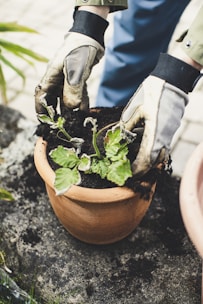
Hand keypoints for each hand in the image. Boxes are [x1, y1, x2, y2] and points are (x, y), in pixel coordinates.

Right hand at [35, 10, 107, 113]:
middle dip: (57, 113)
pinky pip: (78, 95)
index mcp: (51, 77)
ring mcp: (68, 80)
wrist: (91, 36)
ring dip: (71, 111)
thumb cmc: (79, 50)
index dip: (42, 110)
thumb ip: (72, 90)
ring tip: (75, 122)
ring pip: (67, 99)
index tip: (46, 122)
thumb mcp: (75, 71)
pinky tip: (85, 112)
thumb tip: (71, 108)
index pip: (42, 96)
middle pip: (53, 100)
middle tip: (63, 125)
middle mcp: (57, 80)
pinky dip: (81, 103)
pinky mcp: (78, 80)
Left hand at [120, 54, 199, 176]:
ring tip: (135, 162)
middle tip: (131, 172)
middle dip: (142, 169)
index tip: (128, 173)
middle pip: (154, 161)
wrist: (172, 80)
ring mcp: (170, 134)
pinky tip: (143, 148)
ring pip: (160, 155)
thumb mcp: (134, 108)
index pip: (145, 158)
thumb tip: (120, 136)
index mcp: (154, 132)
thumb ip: (127, 124)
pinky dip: (153, 152)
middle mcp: (164, 137)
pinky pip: (163, 146)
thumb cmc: (152, 92)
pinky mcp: (171, 130)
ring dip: (148, 161)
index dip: (136, 169)